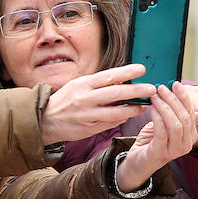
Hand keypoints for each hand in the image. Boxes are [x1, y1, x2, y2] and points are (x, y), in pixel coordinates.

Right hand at [40, 64, 155, 144]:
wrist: (46, 120)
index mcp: (83, 84)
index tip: (142, 69)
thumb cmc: (66, 99)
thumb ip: (99, 83)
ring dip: (133, 109)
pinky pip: (110, 124)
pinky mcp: (89, 129)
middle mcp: (85, 99)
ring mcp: (87, 115)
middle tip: (152, 88)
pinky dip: (121, 119)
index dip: (127, 72)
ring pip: (116, 113)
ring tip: (144, 106)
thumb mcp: (79, 85)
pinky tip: (129, 115)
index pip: (109, 76)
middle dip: (136, 91)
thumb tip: (121, 80)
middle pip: (116, 94)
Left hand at [116, 84, 197, 191]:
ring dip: (165, 107)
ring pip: (176, 125)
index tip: (175, 83)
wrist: (138, 162)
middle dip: (174, 100)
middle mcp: (186, 144)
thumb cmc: (151, 139)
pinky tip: (151, 108)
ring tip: (155, 96)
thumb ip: (171, 111)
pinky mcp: (162, 153)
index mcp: (190, 135)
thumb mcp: (164, 123)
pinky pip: (162, 132)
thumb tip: (172, 88)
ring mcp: (175, 151)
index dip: (184, 97)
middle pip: (185, 117)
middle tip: (162, 88)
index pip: (192, 112)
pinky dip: (157, 118)